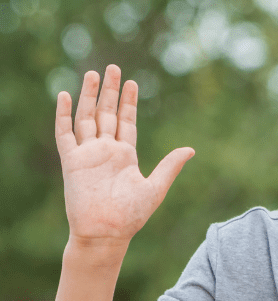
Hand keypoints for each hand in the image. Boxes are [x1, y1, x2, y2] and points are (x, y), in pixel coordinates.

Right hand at [55, 64, 193, 246]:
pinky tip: (66, 96)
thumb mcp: (156, 187)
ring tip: (93, 74)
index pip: (126, 122)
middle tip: (113, 68)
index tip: (132, 83)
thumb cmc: (131, 216)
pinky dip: (64, 114)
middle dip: (110, 91)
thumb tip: (191, 149)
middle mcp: (106, 151)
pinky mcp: (72, 162)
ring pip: (87, 117)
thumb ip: (170, 166)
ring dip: (89, 96)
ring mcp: (88, 154)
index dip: (128, 102)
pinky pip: (65, 133)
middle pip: (106, 113)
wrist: (107, 233)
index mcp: (126, 156)